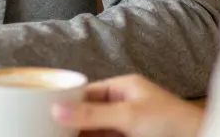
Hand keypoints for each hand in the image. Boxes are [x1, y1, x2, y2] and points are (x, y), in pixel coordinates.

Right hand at [53, 75, 203, 136]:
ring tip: (55, 134)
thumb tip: (57, 110)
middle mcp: (124, 104)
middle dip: (70, 120)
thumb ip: (92, 114)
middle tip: (47, 126)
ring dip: (78, 132)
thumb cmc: (173, 122)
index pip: (87, 91)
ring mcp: (127, 124)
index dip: (67, 100)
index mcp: (125, 87)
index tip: (46, 109)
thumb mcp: (128, 116)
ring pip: (94, 128)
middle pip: (88, 111)